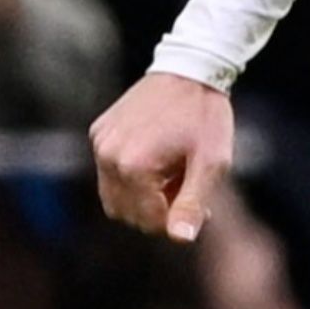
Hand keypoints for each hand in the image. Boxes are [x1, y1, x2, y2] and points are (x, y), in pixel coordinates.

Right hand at [92, 71, 236, 241]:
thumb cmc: (206, 117)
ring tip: (171, 173)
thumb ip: (193, 203)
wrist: (192, 69)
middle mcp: (108, 157)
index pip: (148, 220)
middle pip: (126, 213)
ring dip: (139, 196)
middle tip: (185, 187)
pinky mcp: (98, 131)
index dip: (175, 220)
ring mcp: (100, 143)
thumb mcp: (211, 163)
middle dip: (156, 210)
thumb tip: (180, 239)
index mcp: (134, 167)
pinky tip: (156, 156)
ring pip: (112, 195)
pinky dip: (128, 175)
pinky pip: (107, 169)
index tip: (200, 206)